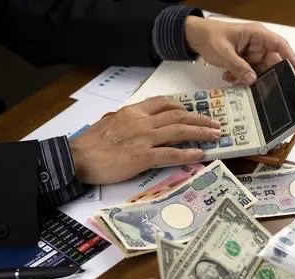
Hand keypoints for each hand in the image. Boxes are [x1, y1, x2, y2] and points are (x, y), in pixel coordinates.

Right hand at [70, 97, 220, 183]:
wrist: (78, 158)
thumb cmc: (90, 144)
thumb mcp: (108, 123)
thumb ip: (123, 119)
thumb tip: (128, 119)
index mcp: (133, 112)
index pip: (163, 103)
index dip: (183, 107)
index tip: (194, 111)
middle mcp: (142, 121)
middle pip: (178, 115)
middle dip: (200, 119)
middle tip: (215, 123)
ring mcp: (144, 138)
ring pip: (179, 131)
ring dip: (201, 132)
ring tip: (215, 135)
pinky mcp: (143, 157)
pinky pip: (171, 153)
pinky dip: (188, 153)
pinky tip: (200, 153)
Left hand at [185, 16, 294, 85]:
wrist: (196, 37)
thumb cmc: (210, 37)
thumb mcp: (223, 53)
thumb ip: (238, 67)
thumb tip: (253, 80)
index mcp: (257, 35)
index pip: (279, 45)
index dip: (290, 58)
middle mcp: (258, 44)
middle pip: (270, 62)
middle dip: (262, 75)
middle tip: (256, 87)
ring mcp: (252, 53)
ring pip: (259, 71)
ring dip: (248, 78)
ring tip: (233, 79)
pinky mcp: (245, 60)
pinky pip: (249, 73)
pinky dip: (241, 77)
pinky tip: (229, 77)